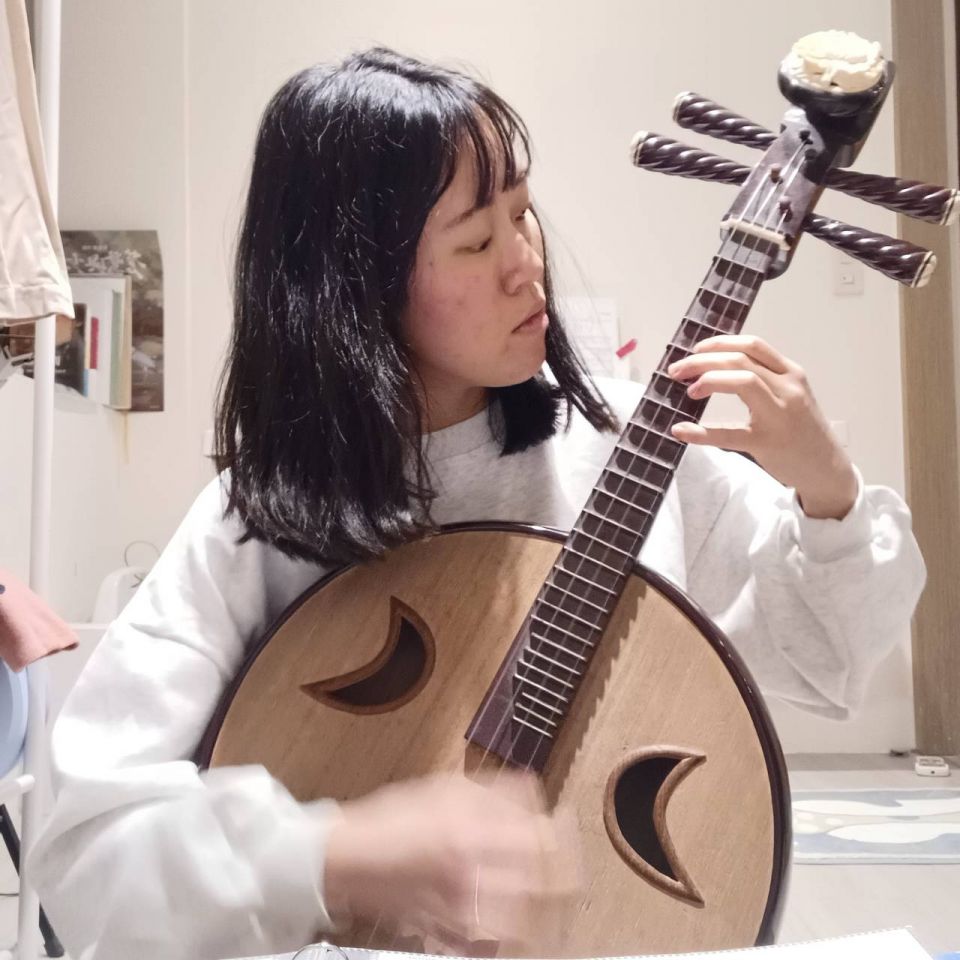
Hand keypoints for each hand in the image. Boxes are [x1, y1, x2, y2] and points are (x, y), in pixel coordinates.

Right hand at [323, 771, 579, 953]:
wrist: (348, 859)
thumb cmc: (392, 818)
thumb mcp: (447, 787)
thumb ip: (496, 791)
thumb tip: (536, 794)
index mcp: (470, 829)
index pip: (541, 838)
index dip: (564, 832)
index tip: (566, 821)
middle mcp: (470, 871)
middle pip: (547, 885)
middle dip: (567, 874)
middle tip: (569, 862)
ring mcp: (462, 908)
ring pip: (529, 921)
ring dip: (548, 909)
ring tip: (551, 893)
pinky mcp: (453, 931)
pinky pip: (500, 940)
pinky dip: (518, 932)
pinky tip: (521, 916)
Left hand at [667, 335, 857, 519]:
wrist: (826, 467)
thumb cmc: (802, 430)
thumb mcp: (791, 395)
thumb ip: (765, 380)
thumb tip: (718, 368)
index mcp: (791, 374)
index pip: (753, 345)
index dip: (720, 343)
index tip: (696, 350)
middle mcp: (788, 388)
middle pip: (740, 360)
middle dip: (702, 361)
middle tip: (677, 370)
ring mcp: (779, 415)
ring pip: (741, 381)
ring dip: (707, 380)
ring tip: (688, 391)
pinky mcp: (767, 443)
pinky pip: (729, 434)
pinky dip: (701, 432)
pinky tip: (682, 431)